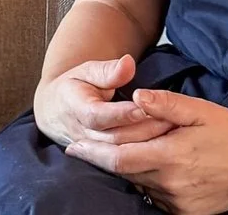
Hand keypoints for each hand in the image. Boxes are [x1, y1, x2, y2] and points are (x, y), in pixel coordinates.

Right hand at [33, 56, 172, 149]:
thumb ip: (108, 70)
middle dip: (142, 129)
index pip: (100, 116)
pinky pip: (123, 164)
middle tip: (170, 119)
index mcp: (77, 108)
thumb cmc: (76, 86)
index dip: (122, 113)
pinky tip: (162, 148)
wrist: (56, 112)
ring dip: (146, 143)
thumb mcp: (87, 70)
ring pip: (120, 153)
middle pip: (115, 137)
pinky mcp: (100, 160)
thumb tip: (128, 64)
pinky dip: (142, 157)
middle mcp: (83, 134)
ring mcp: (92, 150)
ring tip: (171, 131)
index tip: (143, 107)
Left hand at [63, 86, 227, 214]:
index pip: (121, 158)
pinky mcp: (186, 213)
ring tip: (112, 153)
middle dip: (102, 160)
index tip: (74, 146)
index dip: (94, 153)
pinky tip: (147, 168)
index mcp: (171, 155)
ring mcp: (178, 202)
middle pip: (126, 173)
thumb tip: (135, 96)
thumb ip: (166, 104)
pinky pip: (156, 197)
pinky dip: (146, 183)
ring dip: (126, 171)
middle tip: (81, 148)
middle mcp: (171, 184)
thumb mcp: (200, 110)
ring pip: (140, 185)